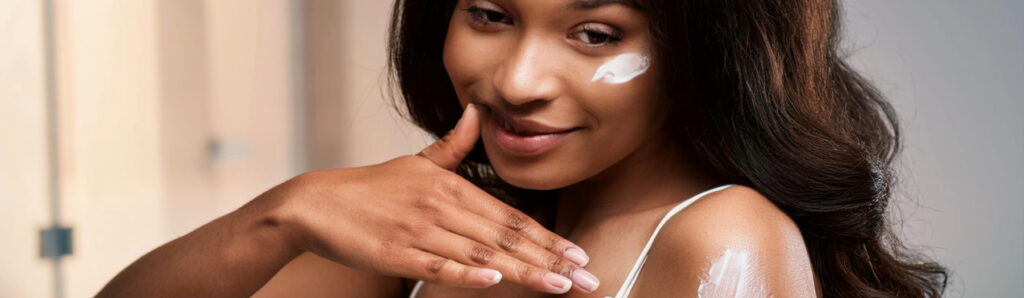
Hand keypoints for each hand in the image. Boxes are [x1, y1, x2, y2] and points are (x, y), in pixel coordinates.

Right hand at [252, 104, 599, 293]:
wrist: (317, 204)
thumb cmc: (370, 188)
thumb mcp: (417, 161)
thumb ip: (454, 144)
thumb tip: (477, 113)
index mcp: (451, 187)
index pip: (510, 216)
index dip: (547, 237)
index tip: (575, 254)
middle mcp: (442, 207)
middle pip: (505, 236)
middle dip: (550, 259)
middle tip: (583, 277)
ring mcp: (421, 231)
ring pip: (482, 253)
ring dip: (524, 271)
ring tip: (558, 285)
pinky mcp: (399, 254)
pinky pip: (440, 265)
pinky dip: (469, 273)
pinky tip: (496, 279)